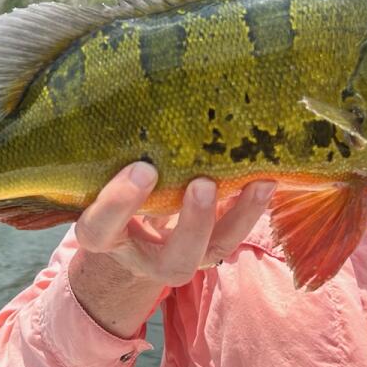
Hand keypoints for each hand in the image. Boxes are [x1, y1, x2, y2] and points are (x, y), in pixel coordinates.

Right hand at [74, 162, 275, 288]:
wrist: (126, 230)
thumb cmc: (108, 189)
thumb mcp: (100, 176)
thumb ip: (112, 157)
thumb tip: (133, 106)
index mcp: (102, 235)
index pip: (101, 227)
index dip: (120, 203)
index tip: (143, 169)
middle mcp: (143, 257)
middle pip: (173, 260)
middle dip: (193, 223)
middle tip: (203, 184)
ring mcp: (181, 258)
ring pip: (213, 251)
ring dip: (238, 216)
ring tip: (258, 182)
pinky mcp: (208, 249)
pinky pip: (234, 236)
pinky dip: (251, 209)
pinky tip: (266, 180)